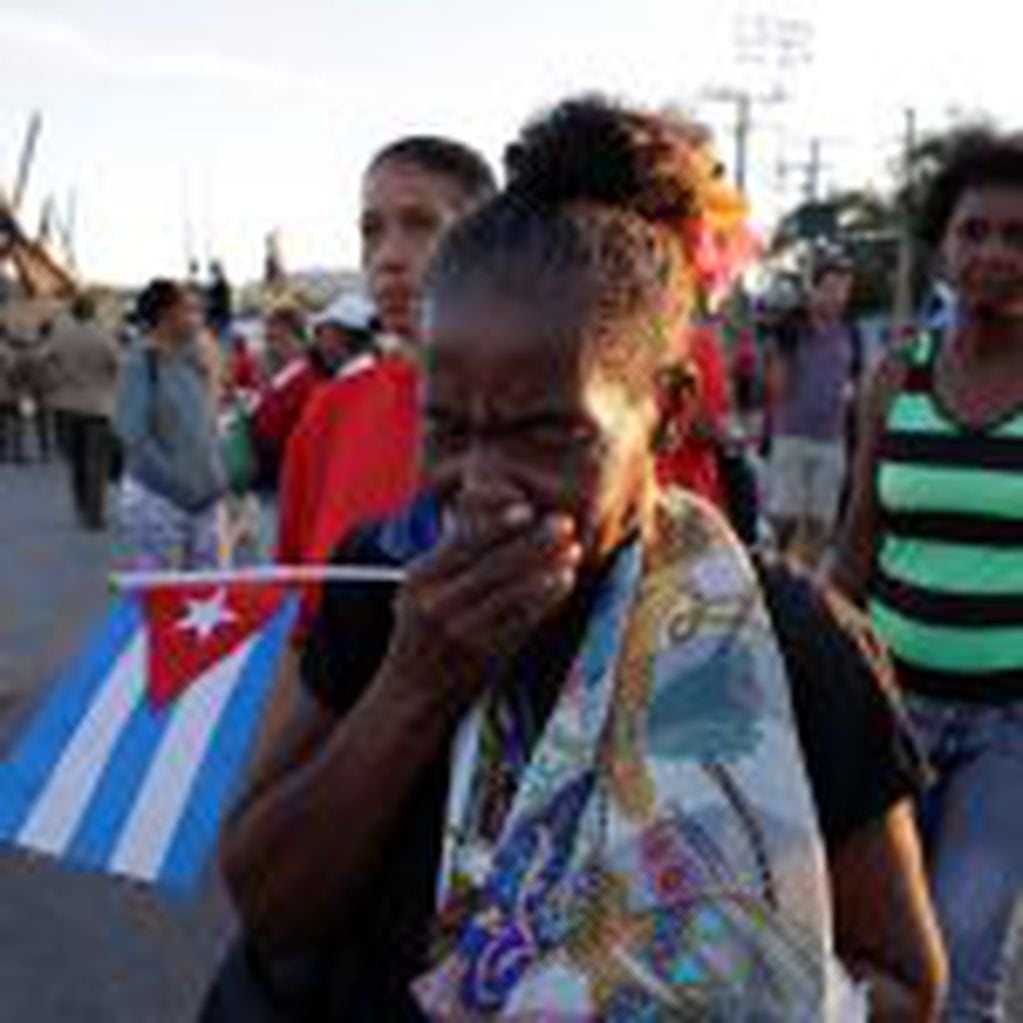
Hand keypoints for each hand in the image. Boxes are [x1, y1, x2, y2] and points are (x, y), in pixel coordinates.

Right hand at [381, 502, 581, 713]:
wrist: (411, 691)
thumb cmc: (425, 629)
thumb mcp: (421, 588)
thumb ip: (450, 556)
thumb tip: (490, 519)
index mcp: (420, 579)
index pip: (462, 543)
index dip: (497, 523)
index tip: (527, 508)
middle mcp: (436, 603)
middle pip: (493, 564)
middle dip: (534, 541)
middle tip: (564, 523)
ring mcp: (460, 632)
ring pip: (512, 593)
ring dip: (548, 568)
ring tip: (573, 551)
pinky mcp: (482, 656)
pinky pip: (522, 621)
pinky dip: (546, 599)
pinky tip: (564, 582)